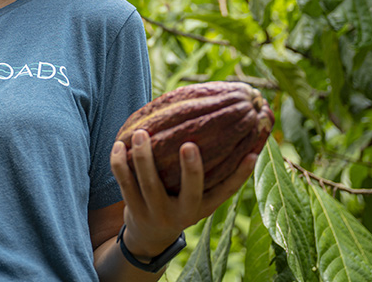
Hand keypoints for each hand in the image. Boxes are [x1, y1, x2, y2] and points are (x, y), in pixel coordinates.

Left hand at [110, 131, 256, 258]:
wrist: (149, 237)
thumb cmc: (179, 204)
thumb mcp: (198, 197)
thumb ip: (213, 172)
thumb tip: (240, 138)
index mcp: (203, 208)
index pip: (226, 191)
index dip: (241, 174)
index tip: (252, 152)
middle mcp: (183, 214)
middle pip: (190, 192)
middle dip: (191, 170)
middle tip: (189, 144)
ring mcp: (157, 213)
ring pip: (150, 186)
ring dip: (144, 158)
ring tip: (142, 133)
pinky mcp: (134, 209)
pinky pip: (125, 184)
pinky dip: (120, 164)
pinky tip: (119, 144)